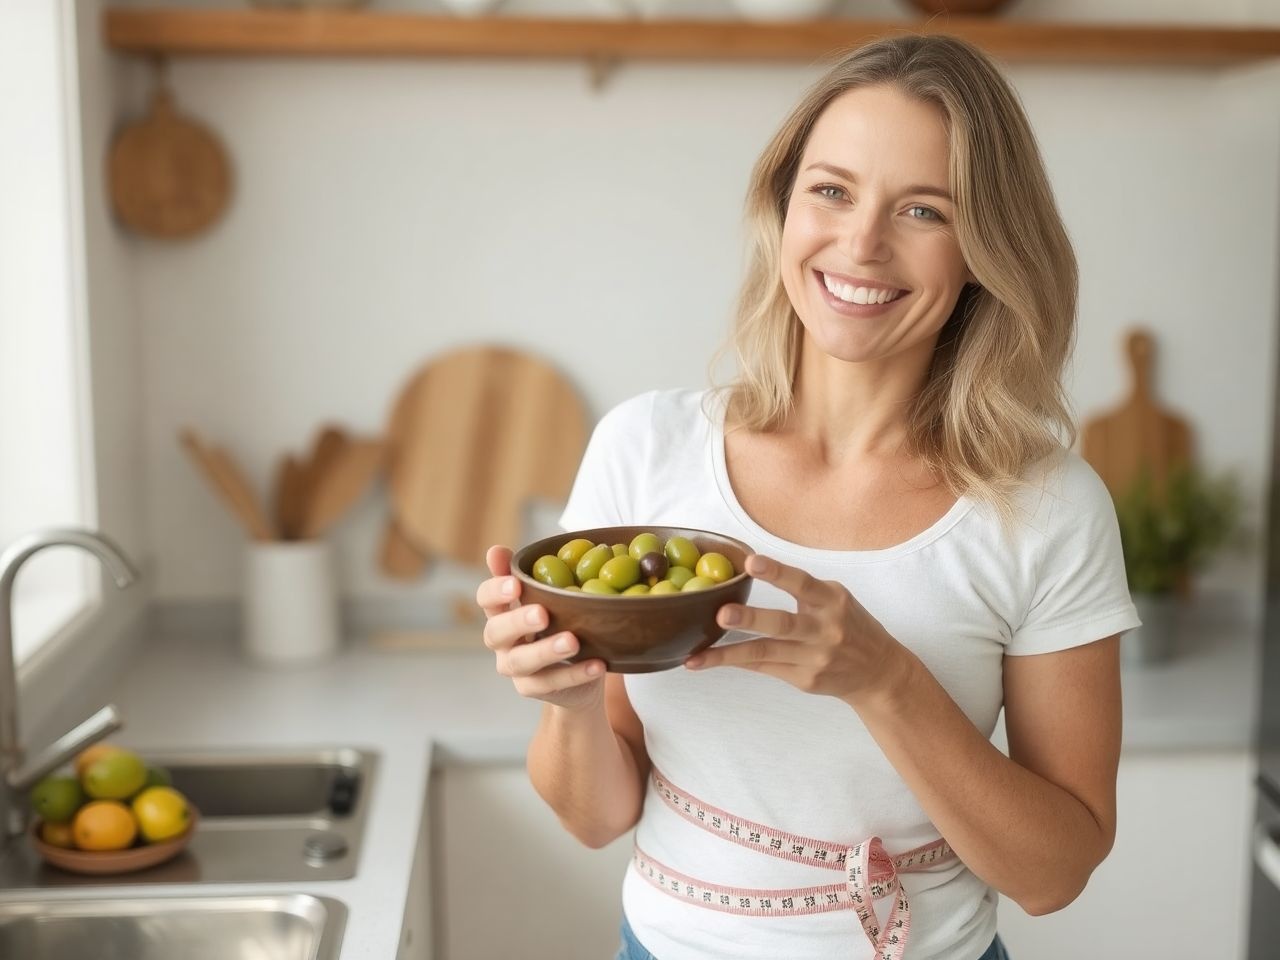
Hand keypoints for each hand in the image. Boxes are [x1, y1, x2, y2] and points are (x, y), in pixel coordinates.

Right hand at [475, 545, 605, 711]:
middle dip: (518, 622)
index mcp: (502, 612)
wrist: (578, 672)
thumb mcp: (550, 596)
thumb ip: (529, 572)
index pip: (485, 599)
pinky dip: (575, 674)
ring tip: (573, 642)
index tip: (515, 583)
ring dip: (547, 650)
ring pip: (522, 662)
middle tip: (542, 614)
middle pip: (496, 632)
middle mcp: (501, 642)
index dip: (495, 591)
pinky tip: (598, 664)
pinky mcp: (532, 690)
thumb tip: (497, 549)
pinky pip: (551, 684)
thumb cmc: (561, 622)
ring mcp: (514, 669)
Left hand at [684, 553, 906, 705]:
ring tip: (696, 656)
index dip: (776, 573)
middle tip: (721, 613)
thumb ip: (803, 589)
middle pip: (784, 625)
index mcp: (832, 601)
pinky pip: (764, 667)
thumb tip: (751, 569)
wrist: (878, 672)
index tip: (750, 562)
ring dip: (728, 654)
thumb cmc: (849, 625)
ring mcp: (814, 658)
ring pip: (766, 653)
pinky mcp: (804, 679)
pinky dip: (735, 662)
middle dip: (752, 619)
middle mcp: (825, 630)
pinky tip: (706, 661)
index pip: (802, 584)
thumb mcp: (836, 599)